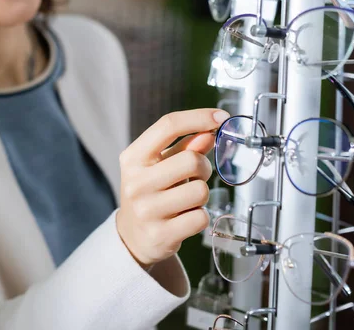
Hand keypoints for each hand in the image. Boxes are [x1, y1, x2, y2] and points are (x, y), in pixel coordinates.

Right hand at [116, 109, 230, 267]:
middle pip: (191, 160)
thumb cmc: (150, 193)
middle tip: (196, 176)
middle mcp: (136, 182)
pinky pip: (201, 218)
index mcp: (133, 158)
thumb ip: (185, 147)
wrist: (132, 236)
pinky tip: (185, 218)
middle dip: (203, 168)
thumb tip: (210, 131)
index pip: (168, 126)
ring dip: (201, 195)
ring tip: (186, 200)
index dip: (199, 117)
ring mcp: (146, 210)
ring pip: (200, 191)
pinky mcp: (160, 234)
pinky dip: (200, 217)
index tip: (221, 117)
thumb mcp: (160, 165)